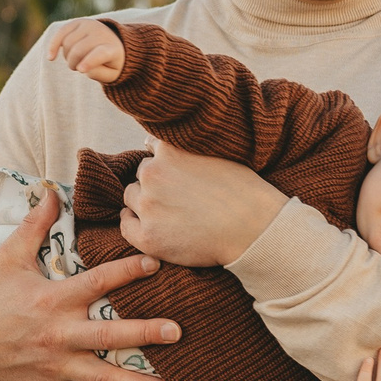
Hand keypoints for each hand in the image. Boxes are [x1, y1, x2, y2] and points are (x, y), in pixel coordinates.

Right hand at [0, 185, 182, 380]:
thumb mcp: (6, 259)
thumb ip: (34, 226)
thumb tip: (52, 191)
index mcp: (51, 300)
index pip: (97, 282)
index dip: (127, 271)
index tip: (155, 263)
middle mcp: (58, 335)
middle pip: (108, 335)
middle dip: (145, 333)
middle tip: (177, 331)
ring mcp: (57, 366)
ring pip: (104, 377)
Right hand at [47, 19, 125, 83]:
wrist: (112, 41)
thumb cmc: (109, 62)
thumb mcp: (111, 74)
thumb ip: (98, 74)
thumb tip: (81, 67)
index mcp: (112, 48)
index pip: (100, 53)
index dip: (90, 61)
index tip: (81, 69)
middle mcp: (101, 33)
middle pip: (78, 50)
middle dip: (73, 64)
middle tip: (77, 69)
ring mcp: (88, 25)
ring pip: (68, 43)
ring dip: (67, 57)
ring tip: (75, 60)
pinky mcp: (77, 22)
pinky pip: (61, 33)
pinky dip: (53, 45)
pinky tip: (51, 58)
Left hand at [118, 145, 289, 267]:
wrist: (254, 229)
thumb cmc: (243, 191)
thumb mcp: (217, 153)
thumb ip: (187, 149)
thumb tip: (158, 144)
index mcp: (170, 148)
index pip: (151, 146)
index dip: (163, 160)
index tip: (175, 172)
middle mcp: (153, 173)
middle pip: (142, 173)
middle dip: (155, 182)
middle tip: (177, 196)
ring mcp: (148, 205)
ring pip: (132, 197)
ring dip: (143, 202)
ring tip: (168, 212)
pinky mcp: (148, 236)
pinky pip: (126, 226)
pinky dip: (133, 224)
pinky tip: (148, 226)